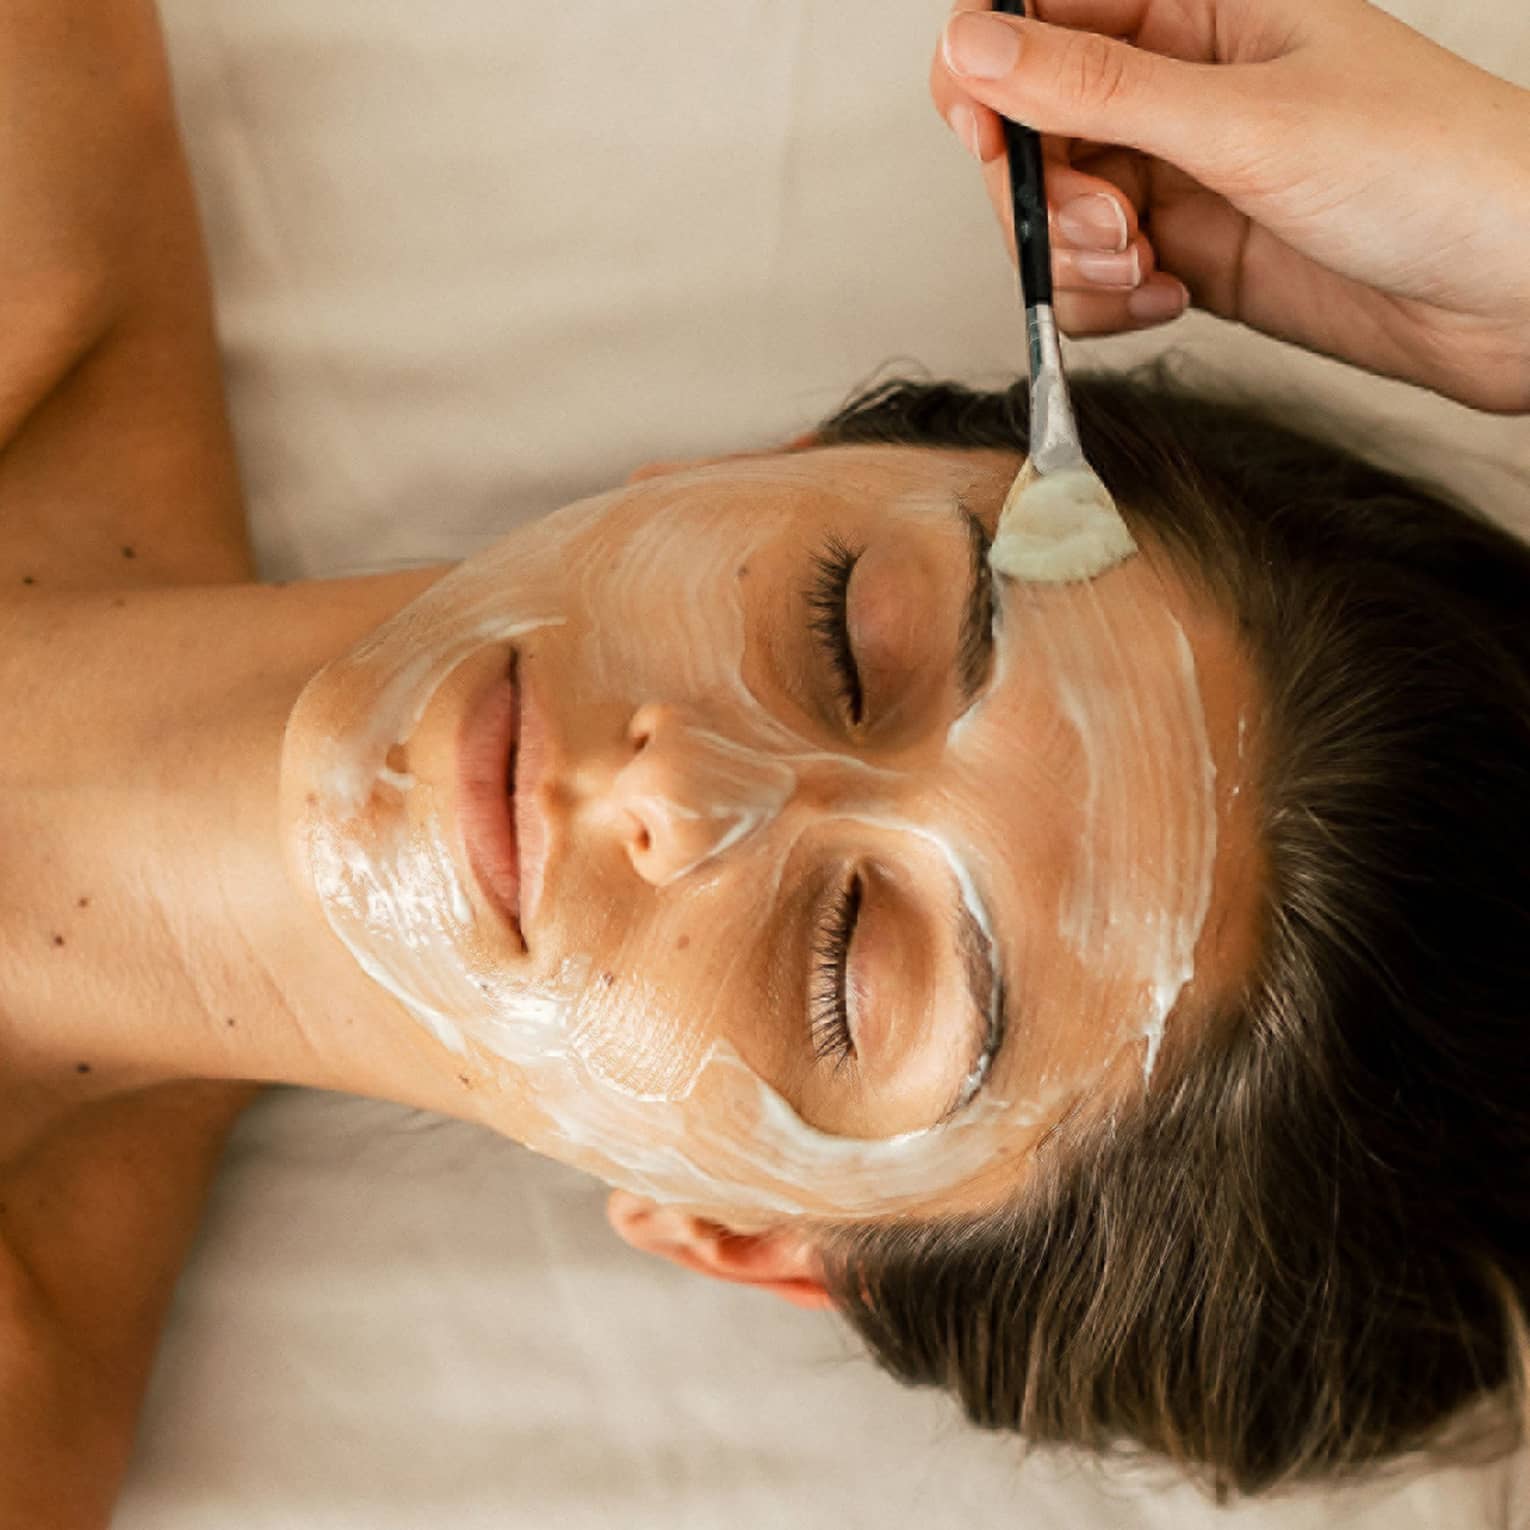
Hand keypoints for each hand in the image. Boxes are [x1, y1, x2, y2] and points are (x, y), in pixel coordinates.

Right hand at [930, 0, 1529, 413]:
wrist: (1514, 291)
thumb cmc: (1428, 170)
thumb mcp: (1243, 121)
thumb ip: (1096, 87)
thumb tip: (970, 46)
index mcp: (1198, 8)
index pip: (1041, 15)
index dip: (989, 74)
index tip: (986, 137)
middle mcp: (1179, 88)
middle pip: (1033, 130)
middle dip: (1046, 194)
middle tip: (1109, 228)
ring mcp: (1182, 175)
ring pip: (1057, 215)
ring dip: (1077, 261)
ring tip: (1151, 272)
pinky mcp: (1191, 253)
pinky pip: (1096, 281)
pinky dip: (1110, 305)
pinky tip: (1171, 302)